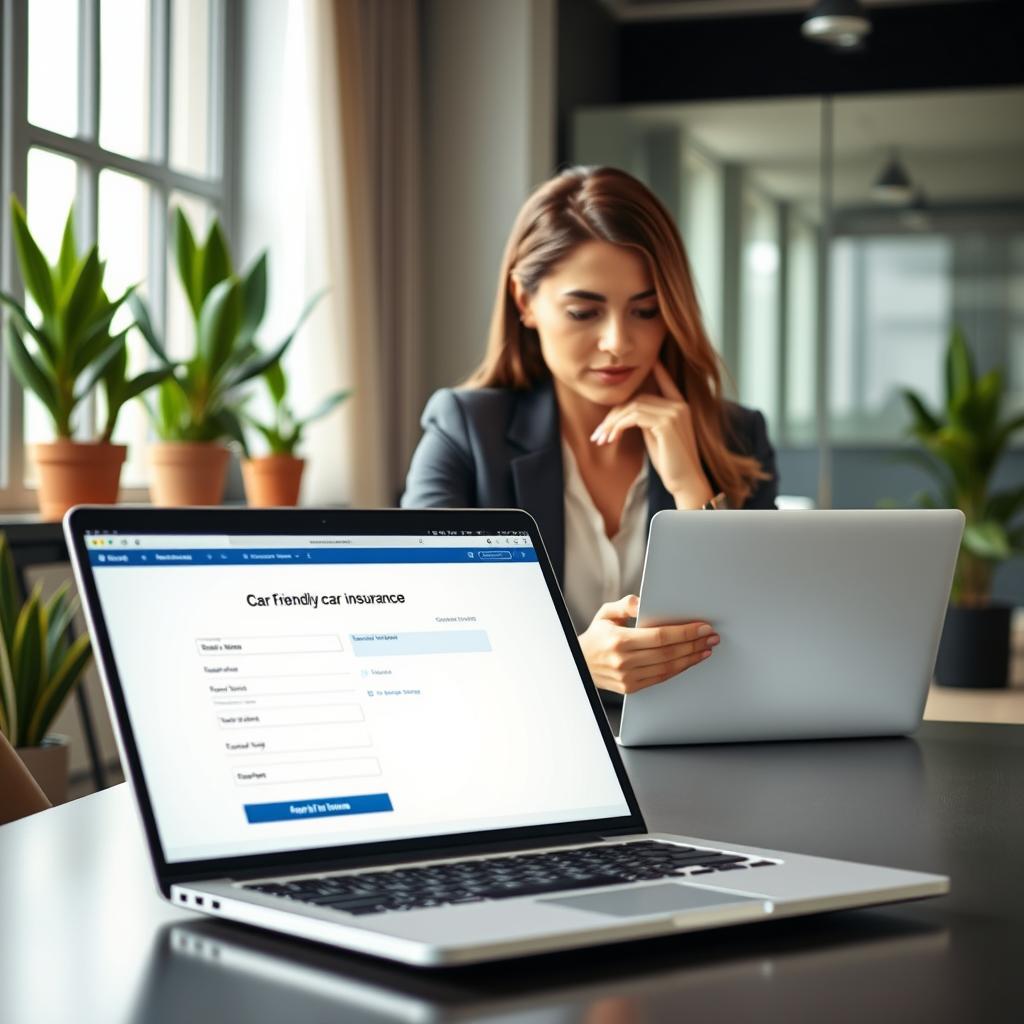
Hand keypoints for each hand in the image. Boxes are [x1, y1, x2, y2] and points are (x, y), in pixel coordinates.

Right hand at [578, 595, 718, 694]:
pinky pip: (661, 678)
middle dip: (694, 644)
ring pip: (668, 667)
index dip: (685, 633)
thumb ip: (624, 605)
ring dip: (691, 658)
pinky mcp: (631, 687)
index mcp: (619, 641)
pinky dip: (679, 669)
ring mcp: (628, 677)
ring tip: (706, 648)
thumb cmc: (596, 637)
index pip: (660, 636)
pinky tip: (689, 660)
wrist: (580, 664)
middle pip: (669, 652)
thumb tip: (642, 602)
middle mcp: (624, 661)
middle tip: (711, 637)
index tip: (702, 628)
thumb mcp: (605, 614)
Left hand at [591, 361, 712, 509]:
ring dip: (612, 423)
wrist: (686, 482)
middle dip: (613, 415)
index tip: (651, 361)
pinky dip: (618, 427)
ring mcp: (674, 413)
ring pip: (633, 407)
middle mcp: (679, 405)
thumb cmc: (670, 463)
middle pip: (637, 398)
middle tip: (598, 434)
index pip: (666, 382)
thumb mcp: (656, 436)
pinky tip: (611, 438)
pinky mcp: (666, 424)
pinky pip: (634, 417)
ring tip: (601, 439)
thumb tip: (628, 414)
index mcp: (680, 406)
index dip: (658, 370)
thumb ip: (648, 420)